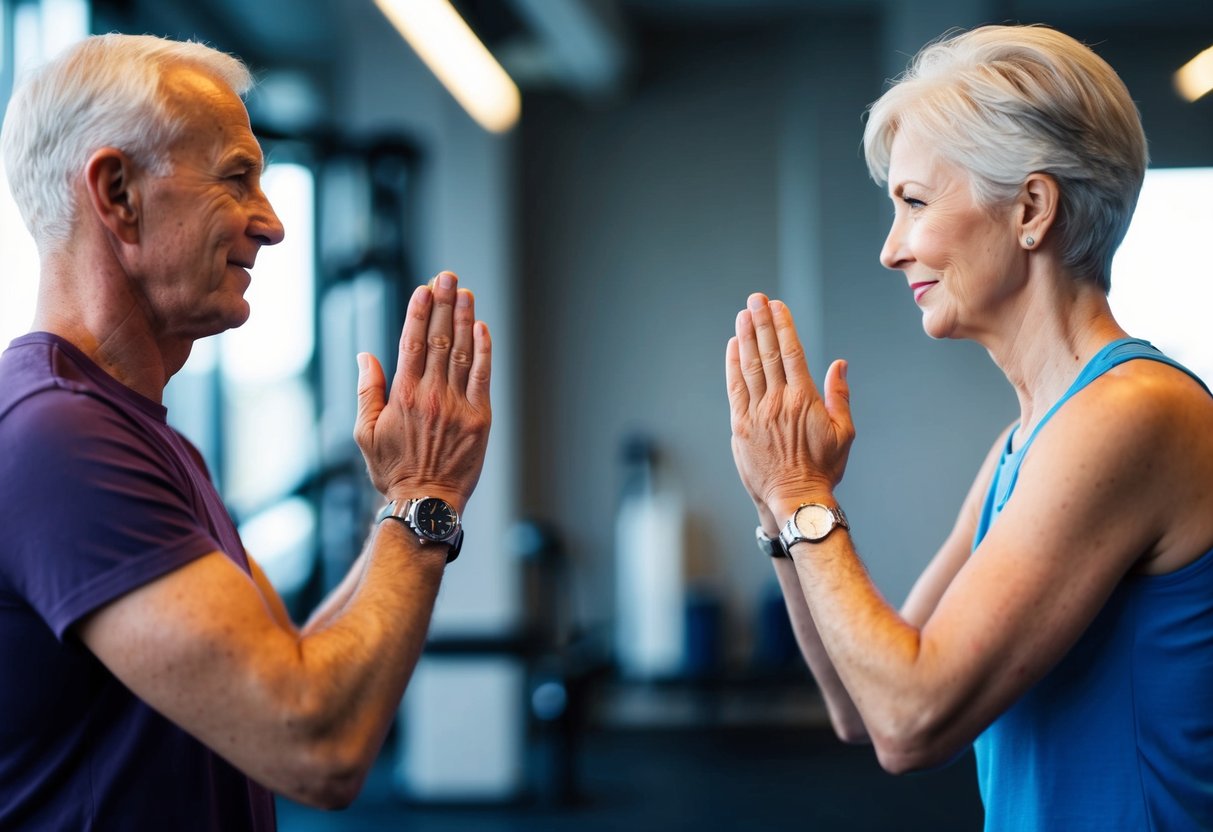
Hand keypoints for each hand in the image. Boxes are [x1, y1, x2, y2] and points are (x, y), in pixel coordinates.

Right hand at [354, 272, 491, 511]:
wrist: (426, 503)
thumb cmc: (393, 471)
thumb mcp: (365, 433)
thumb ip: (367, 391)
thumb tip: (366, 356)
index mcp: (403, 396)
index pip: (412, 342)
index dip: (419, 312)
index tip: (424, 288)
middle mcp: (432, 395)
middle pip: (439, 339)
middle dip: (443, 304)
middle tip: (447, 277)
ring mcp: (459, 405)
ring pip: (462, 352)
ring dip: (464, 319)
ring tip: (465, 293)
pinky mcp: (480, 418)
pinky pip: (483, 376)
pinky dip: (483, 350)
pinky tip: (482, 328)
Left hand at [726, 293, 853, 518]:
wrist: (795, 499)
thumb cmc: (823, 468)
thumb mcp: (843, 433)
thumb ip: (839, 396)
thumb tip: (839, 364)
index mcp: (805, 400)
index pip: (792, 352)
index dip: (784, 326)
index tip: (778, 306)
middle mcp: (778, 402)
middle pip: (769, 353)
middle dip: (762, 322)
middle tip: (756, 298)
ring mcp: (757, 413)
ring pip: (750, 367)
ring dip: (747, 337)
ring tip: (743, 314)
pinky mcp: (740, 426)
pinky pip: (735, 389)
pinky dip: (733, 366)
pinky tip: (733, 346)